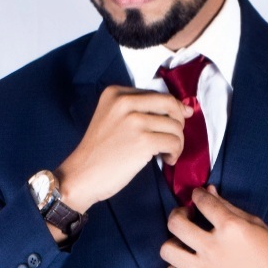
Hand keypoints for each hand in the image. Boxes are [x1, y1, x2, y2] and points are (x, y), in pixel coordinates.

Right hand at [56, 85, 190, 212]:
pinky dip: (175, 153)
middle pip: (170, 105)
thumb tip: (185, 110)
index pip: (157, 94)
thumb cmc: (99, 152)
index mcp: (116, 93)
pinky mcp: (143, 141)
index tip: (180, 120)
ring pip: (175, 126)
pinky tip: (166, 160)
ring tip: (167, 154)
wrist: (82, 174)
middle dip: (179, 123)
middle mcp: (125, 102)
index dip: (173, 108)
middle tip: (174, 139)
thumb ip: (140, 110)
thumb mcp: (112, 118)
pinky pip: (174, 142)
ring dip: (177, 143)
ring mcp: (134, 121)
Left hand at [159, 186, 267, 267]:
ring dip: (173, 242)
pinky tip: (185, 266)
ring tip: (184, 243)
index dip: (198, 195)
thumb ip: (228, 207)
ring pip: (168, 251)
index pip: (202, 201)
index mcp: (230, 228)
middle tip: (187, 216)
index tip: (199, 197)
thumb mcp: (255, 224)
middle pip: (176, 224)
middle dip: (178, 214)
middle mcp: (214, 248)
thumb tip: (208, 191)